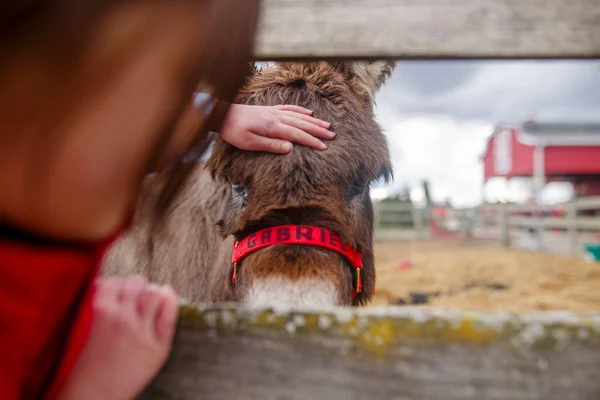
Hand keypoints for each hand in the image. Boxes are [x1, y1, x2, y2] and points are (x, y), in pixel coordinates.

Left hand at [219, 104, 334, 153]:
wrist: (222, 114)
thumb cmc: (234, 131)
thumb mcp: (249, 142)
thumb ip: (270, 145)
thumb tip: (290, 148)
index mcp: (273, 126)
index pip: (297, 135)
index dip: (311, 141)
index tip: (324, 147)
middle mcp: (276, 117)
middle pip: (302, 124)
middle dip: (318, 130)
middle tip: (332, 136)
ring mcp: (274, 112)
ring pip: (298, 116)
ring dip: (313, 121)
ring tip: (326, 125)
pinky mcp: (270, 110)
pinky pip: (289, 109)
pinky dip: (300, 111)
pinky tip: (308, 113)